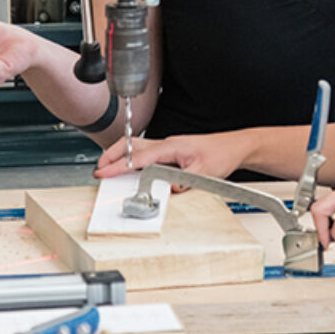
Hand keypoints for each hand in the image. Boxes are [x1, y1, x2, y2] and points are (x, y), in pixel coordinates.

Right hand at [93, 131, 249, 180]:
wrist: (235, 147)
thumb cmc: (222, 154)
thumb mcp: (205, 172)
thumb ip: (184, 182)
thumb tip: (168, 190)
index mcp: (172, 146)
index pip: (139, 157)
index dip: (119, 166)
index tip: (104, 173)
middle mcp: (167, 144)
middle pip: (131, 146)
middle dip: (111, 156)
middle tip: (99, 169)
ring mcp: (168, 147)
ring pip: (136, 149)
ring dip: (120, 157)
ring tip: (108, 169)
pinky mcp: (171, 152)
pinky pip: (145, 154)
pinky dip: (132, 160)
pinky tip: (129, 169)